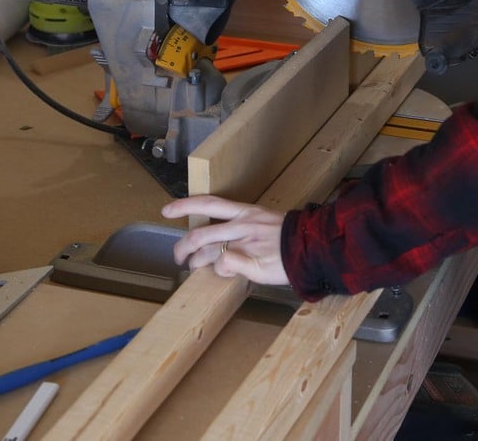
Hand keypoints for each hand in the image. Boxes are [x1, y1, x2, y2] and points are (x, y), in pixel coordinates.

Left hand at [162, 195, 288, 285]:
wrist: (312, 247)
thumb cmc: (290, 238)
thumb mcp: (264, 222)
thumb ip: (242, 228)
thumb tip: (224, 241)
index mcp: (245, 212)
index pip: (209, 203)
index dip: (184, 205)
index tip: (165, 210)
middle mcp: (242, 225)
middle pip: (200, 233)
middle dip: (182, 247)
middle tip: (178, 257)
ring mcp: (245, 244)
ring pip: (207, 251)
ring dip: (195, 262)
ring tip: (194, 269)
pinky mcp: (251, 262)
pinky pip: (225, 265)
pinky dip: (220, 270)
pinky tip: (224, 273)